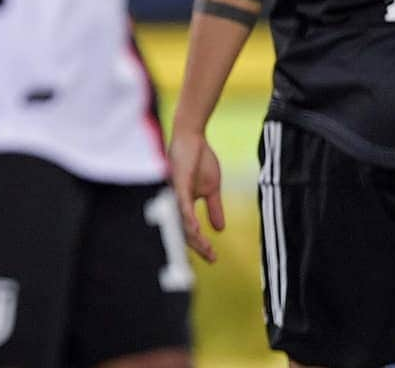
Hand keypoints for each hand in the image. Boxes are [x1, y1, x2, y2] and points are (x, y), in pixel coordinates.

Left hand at [168, 129, 224, 262]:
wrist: (194, 136)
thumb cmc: (199, 159)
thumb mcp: (212, 188)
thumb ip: (214, 208)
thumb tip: (220, 230)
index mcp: (182, 204)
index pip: (188, 230)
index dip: (200, 245)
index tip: (214, 258)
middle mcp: (175, 201)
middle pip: (182, 230)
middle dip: (197, 247)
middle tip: (212, 258)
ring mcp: (175, 192)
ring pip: (181, 220)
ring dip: (194, 237)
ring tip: (206, 250)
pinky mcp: (178, 182)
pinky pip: (181, 203)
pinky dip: (188, 217)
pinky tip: (195, 229)